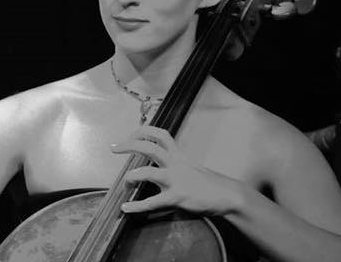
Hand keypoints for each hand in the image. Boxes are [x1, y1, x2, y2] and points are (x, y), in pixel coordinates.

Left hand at [111, 125, 240, 215]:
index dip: (143, 131)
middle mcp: (174, 163)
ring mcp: (175, 180)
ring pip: (149, 172)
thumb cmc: (206, 181)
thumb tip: (157, 161)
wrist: (225, 194)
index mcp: (177, 154)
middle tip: (114, 148)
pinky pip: (154, 202)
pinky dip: (137, 205)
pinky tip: (126, 208)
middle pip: (149, 147)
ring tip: (124, 182)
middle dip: (129, 145)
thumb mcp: (189, 164)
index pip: (160, 134)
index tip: (130, 135)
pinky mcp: (177, 197)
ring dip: (132, 176)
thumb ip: (173, 160)